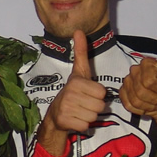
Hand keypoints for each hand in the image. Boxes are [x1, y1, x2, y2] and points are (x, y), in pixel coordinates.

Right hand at [37, 30, 106, 154]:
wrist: (55, 115)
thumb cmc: (72, 92)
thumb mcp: (79, 72)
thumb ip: (81, 52)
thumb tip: (79, 30)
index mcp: (76, 81)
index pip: (102, 92)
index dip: (97, 95)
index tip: (87, 93)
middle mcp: (70, 94)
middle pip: (100, 105)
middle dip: (94, 107)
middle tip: (83, 104)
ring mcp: (66, 108)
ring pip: (93, 116)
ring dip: (88, 116)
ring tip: (79, 111)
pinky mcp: (64, 121)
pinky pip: (85, 126)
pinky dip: (82, 126)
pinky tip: (74, 120)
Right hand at [121, 25, 156, 119]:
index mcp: (146, 63)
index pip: (147, 79)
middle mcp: (134, 71)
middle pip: (140, 90)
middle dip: (155, 98)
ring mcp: (127, 83)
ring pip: (134, 99)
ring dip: (149, 104)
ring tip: (156, 102)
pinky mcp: (123, 94)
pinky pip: (128, 104)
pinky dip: (140, 109)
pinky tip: (147, 106)